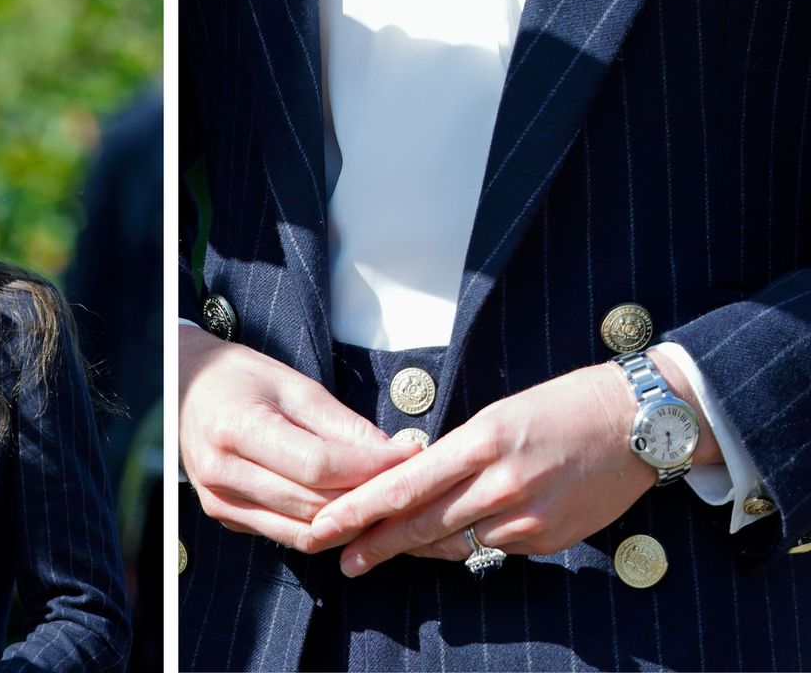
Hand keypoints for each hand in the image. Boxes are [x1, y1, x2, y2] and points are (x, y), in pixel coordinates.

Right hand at [179, 325, 419, 552]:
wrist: (184, 388)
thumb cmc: (238, 377)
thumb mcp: (292, 383)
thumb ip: (341, 424)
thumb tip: (394, 454)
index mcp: (236, 429)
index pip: (317, 465)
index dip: (370, 467)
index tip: (409, 455)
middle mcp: (221, 473)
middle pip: (314, 504)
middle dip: (368, 498)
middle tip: (410, 485)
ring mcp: (220, 501)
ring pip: (304, 531)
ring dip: (351, 522)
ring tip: (386, 502)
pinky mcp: (225, 517)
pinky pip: (287, 535)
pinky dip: (324, 527)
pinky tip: (350, 510)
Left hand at [308, 351, 719, 575]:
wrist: (638, 422)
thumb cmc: (560, 407)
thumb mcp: (496, 415)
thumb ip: (454, 455)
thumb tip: (412, 487)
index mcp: (482, 442)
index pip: (406, 486)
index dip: (360, 511)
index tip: (326, 525)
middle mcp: (502, 485)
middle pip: (421, 525)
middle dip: (375, 545)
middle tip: (342, 559)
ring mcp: (527, 518)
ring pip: (453, 545)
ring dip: (418, 546)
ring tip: (384, 548)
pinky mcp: (548, 541)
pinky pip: (490, 550)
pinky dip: (464, 545)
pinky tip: (448, 538)